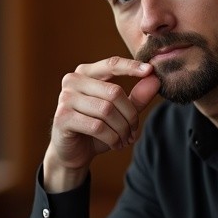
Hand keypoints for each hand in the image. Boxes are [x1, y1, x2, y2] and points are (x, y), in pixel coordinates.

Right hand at [42, 56, 160, 191]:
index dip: (131, 66)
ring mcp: (65, 98)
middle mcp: (72, 81)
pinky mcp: (62, 118)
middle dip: (130, 115)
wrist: (74, 153)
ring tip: (125, 140)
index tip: (150, 70)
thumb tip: (155, 80)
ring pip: (107, 110)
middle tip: (134, 131)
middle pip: (114, 92)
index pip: (111, 64)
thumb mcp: (120, 113)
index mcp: (85, 73)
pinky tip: (115, 144)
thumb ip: (137, 96)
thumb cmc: (96, 130)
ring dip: (122, 129)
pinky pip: (97, 126)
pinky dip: (112, 138)